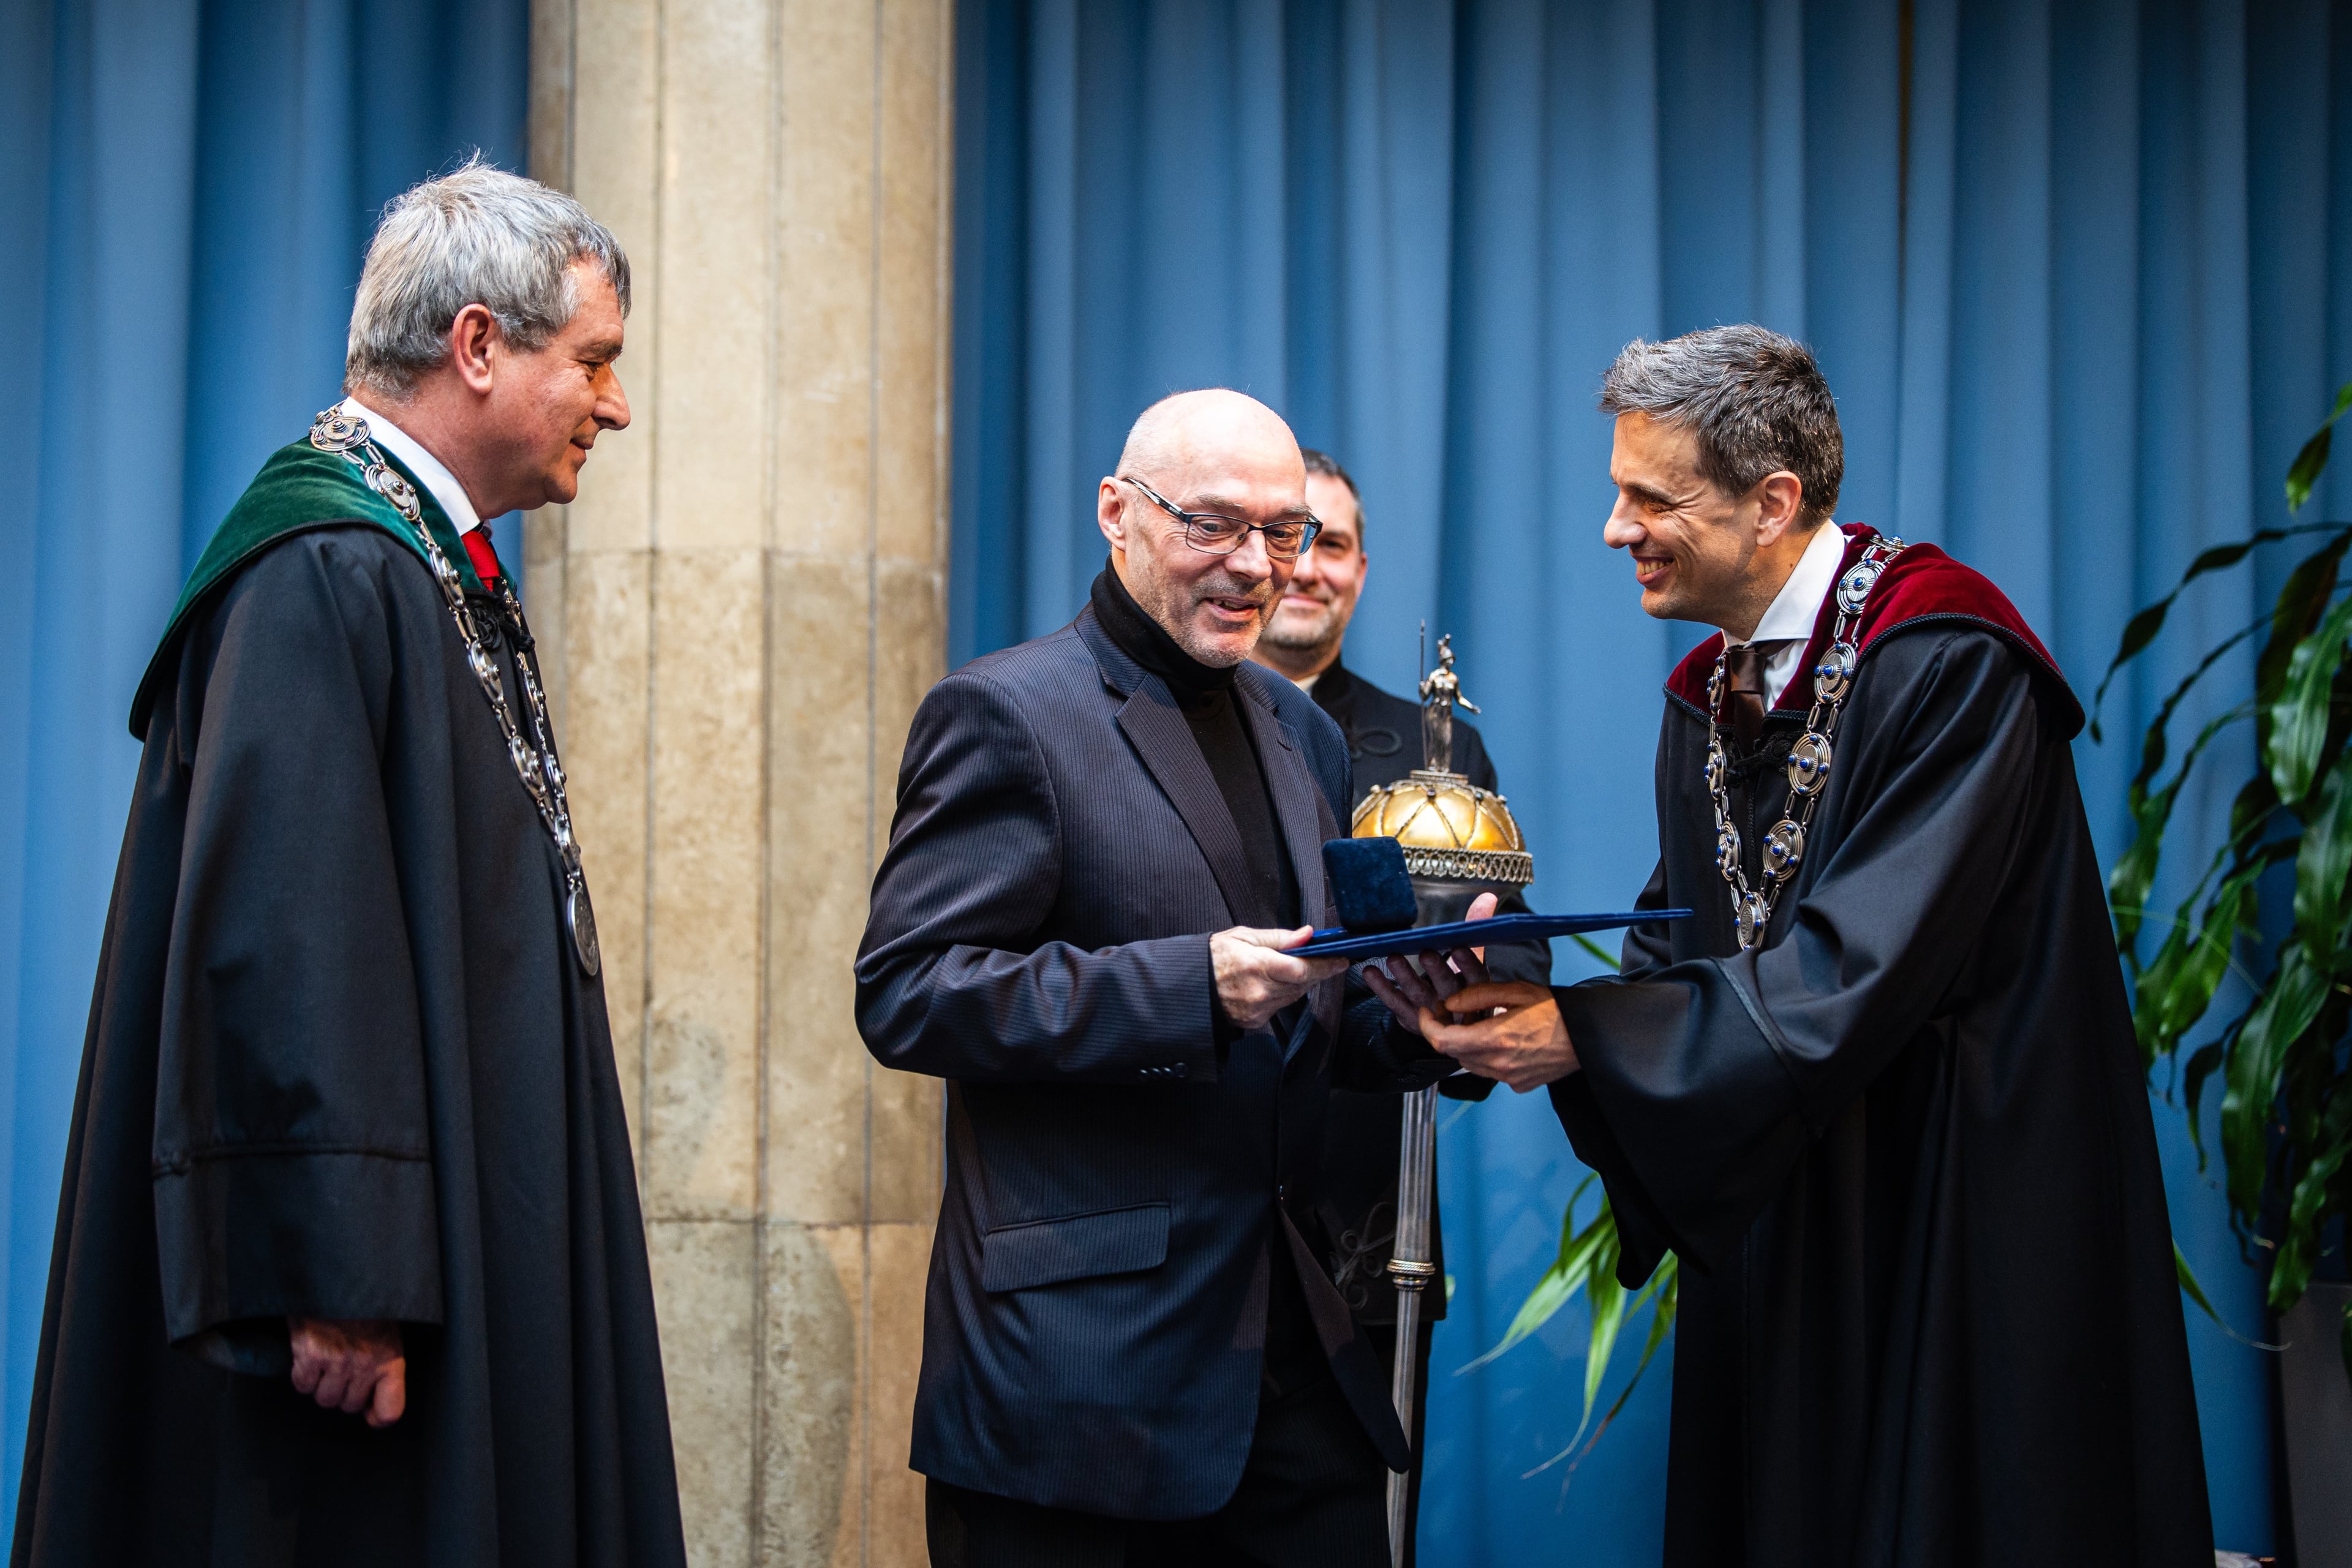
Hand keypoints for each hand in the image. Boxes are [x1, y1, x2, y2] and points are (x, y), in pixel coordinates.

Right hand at [289, 1317, 405, 1426]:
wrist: (338, 1276)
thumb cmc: (365, 1307)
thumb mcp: (387, 1334)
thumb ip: (383, 1367)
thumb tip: (373, 1411)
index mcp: (390, 1359)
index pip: (390, 1412)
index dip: (376, 1417)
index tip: (369, 1411)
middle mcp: (365, 1364)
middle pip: (349, 1407)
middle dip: (344, 1392)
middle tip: (343, 1369)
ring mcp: (336, 1361)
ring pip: (325, 1399)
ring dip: (323, 1385)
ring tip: (328, 1360)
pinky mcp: (309, 1355)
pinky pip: (302, 1385)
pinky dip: (303, 1375)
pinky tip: (310, 1355)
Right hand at [1212, 926, 1346, 1030]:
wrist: (1190, 985)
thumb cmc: (1215, 956)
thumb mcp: (1244, 936)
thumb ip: (1279, 937)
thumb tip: (1308, 934)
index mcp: (1257, 965)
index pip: (1302, 968)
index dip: (1326, 965)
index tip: (1341, 960)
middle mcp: (1259, 991)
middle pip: (1303, 983)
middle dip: (1315, 971)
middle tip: (1322, 959)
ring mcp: (1258, 1009)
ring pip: (1294, 996)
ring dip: (1299, 982)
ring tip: (1288, 968)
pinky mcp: (1255, 1021)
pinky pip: (1280, 1006)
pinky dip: (1283, 994)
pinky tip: (1271, 984)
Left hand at [1361, 891, 1498, 1035]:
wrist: (1451, 1023)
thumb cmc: (1461, 983)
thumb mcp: (1473, 957)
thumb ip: (1476, 928)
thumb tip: (1487, 897)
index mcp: (1475, 988)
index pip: (1476, 977)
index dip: (1468, 964)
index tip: (1459, 948)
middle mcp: (1455, 1002)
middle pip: (1447, 987)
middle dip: (1436, 970)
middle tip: (1426, 953)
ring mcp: (1431, 1013)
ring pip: (1418, 994)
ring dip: (1405, 976)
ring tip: (1393, 957)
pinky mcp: (1410, 1017)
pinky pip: (1395, 1002)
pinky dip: (1382, 988)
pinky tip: (1371, 972)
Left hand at [1415, 981, 1578, 1092]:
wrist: (1587, 1036)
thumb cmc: (1555, 1010)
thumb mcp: (1515, 991)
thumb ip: (1478, 996)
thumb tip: (1451, 1003)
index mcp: (1495, 1038)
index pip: (1442, 1040)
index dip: (1427, 1025)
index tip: (1427, 1011)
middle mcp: (1498, 1064)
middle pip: (1453, 1053)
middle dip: (1447, 1032)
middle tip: (1453, 1013)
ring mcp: (1508, 1078)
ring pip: (1469, 1064)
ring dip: (1465, 1045)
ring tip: (1479, 1024)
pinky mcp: (1518, 1085)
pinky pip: (1489, 1072)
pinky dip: (1485, 1057)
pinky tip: (1501, 1040)